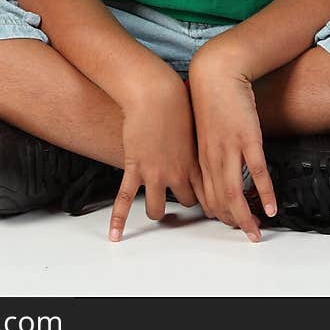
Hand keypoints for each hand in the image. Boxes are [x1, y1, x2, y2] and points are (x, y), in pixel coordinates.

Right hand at [109, 72, 207, 241]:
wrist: (156, 94)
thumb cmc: (176, 103)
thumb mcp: (196, 124)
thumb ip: (201, 141)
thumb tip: (211, 141)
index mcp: (195, 162)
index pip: (208, 194)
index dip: (211, 203)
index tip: (215, 209)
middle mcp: (177, 173)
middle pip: (186, 204)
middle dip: (183, 202)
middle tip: (182, 200)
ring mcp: (155, 174)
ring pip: (158, 210)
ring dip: (157, 211)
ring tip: (157, 208)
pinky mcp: (135, 169)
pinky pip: (125, 200)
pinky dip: (119, 220)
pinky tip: (115, 236)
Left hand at [187, 45, 276, 241]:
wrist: (217, 73)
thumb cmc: (212, 99)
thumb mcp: (206, 128)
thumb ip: (210, 148)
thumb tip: (218, 163)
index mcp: (201, 156)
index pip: (207, 195)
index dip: (219, 213)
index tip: (230, 223)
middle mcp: (212, 157)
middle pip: (219, 200)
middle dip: (232, 221)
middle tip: (246, 234)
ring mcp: (229, 149)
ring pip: (234, 192)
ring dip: (245, 217)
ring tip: (255, 232)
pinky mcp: (247, 138)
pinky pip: (256, 172)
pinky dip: (264, 193)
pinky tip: (271, 207)